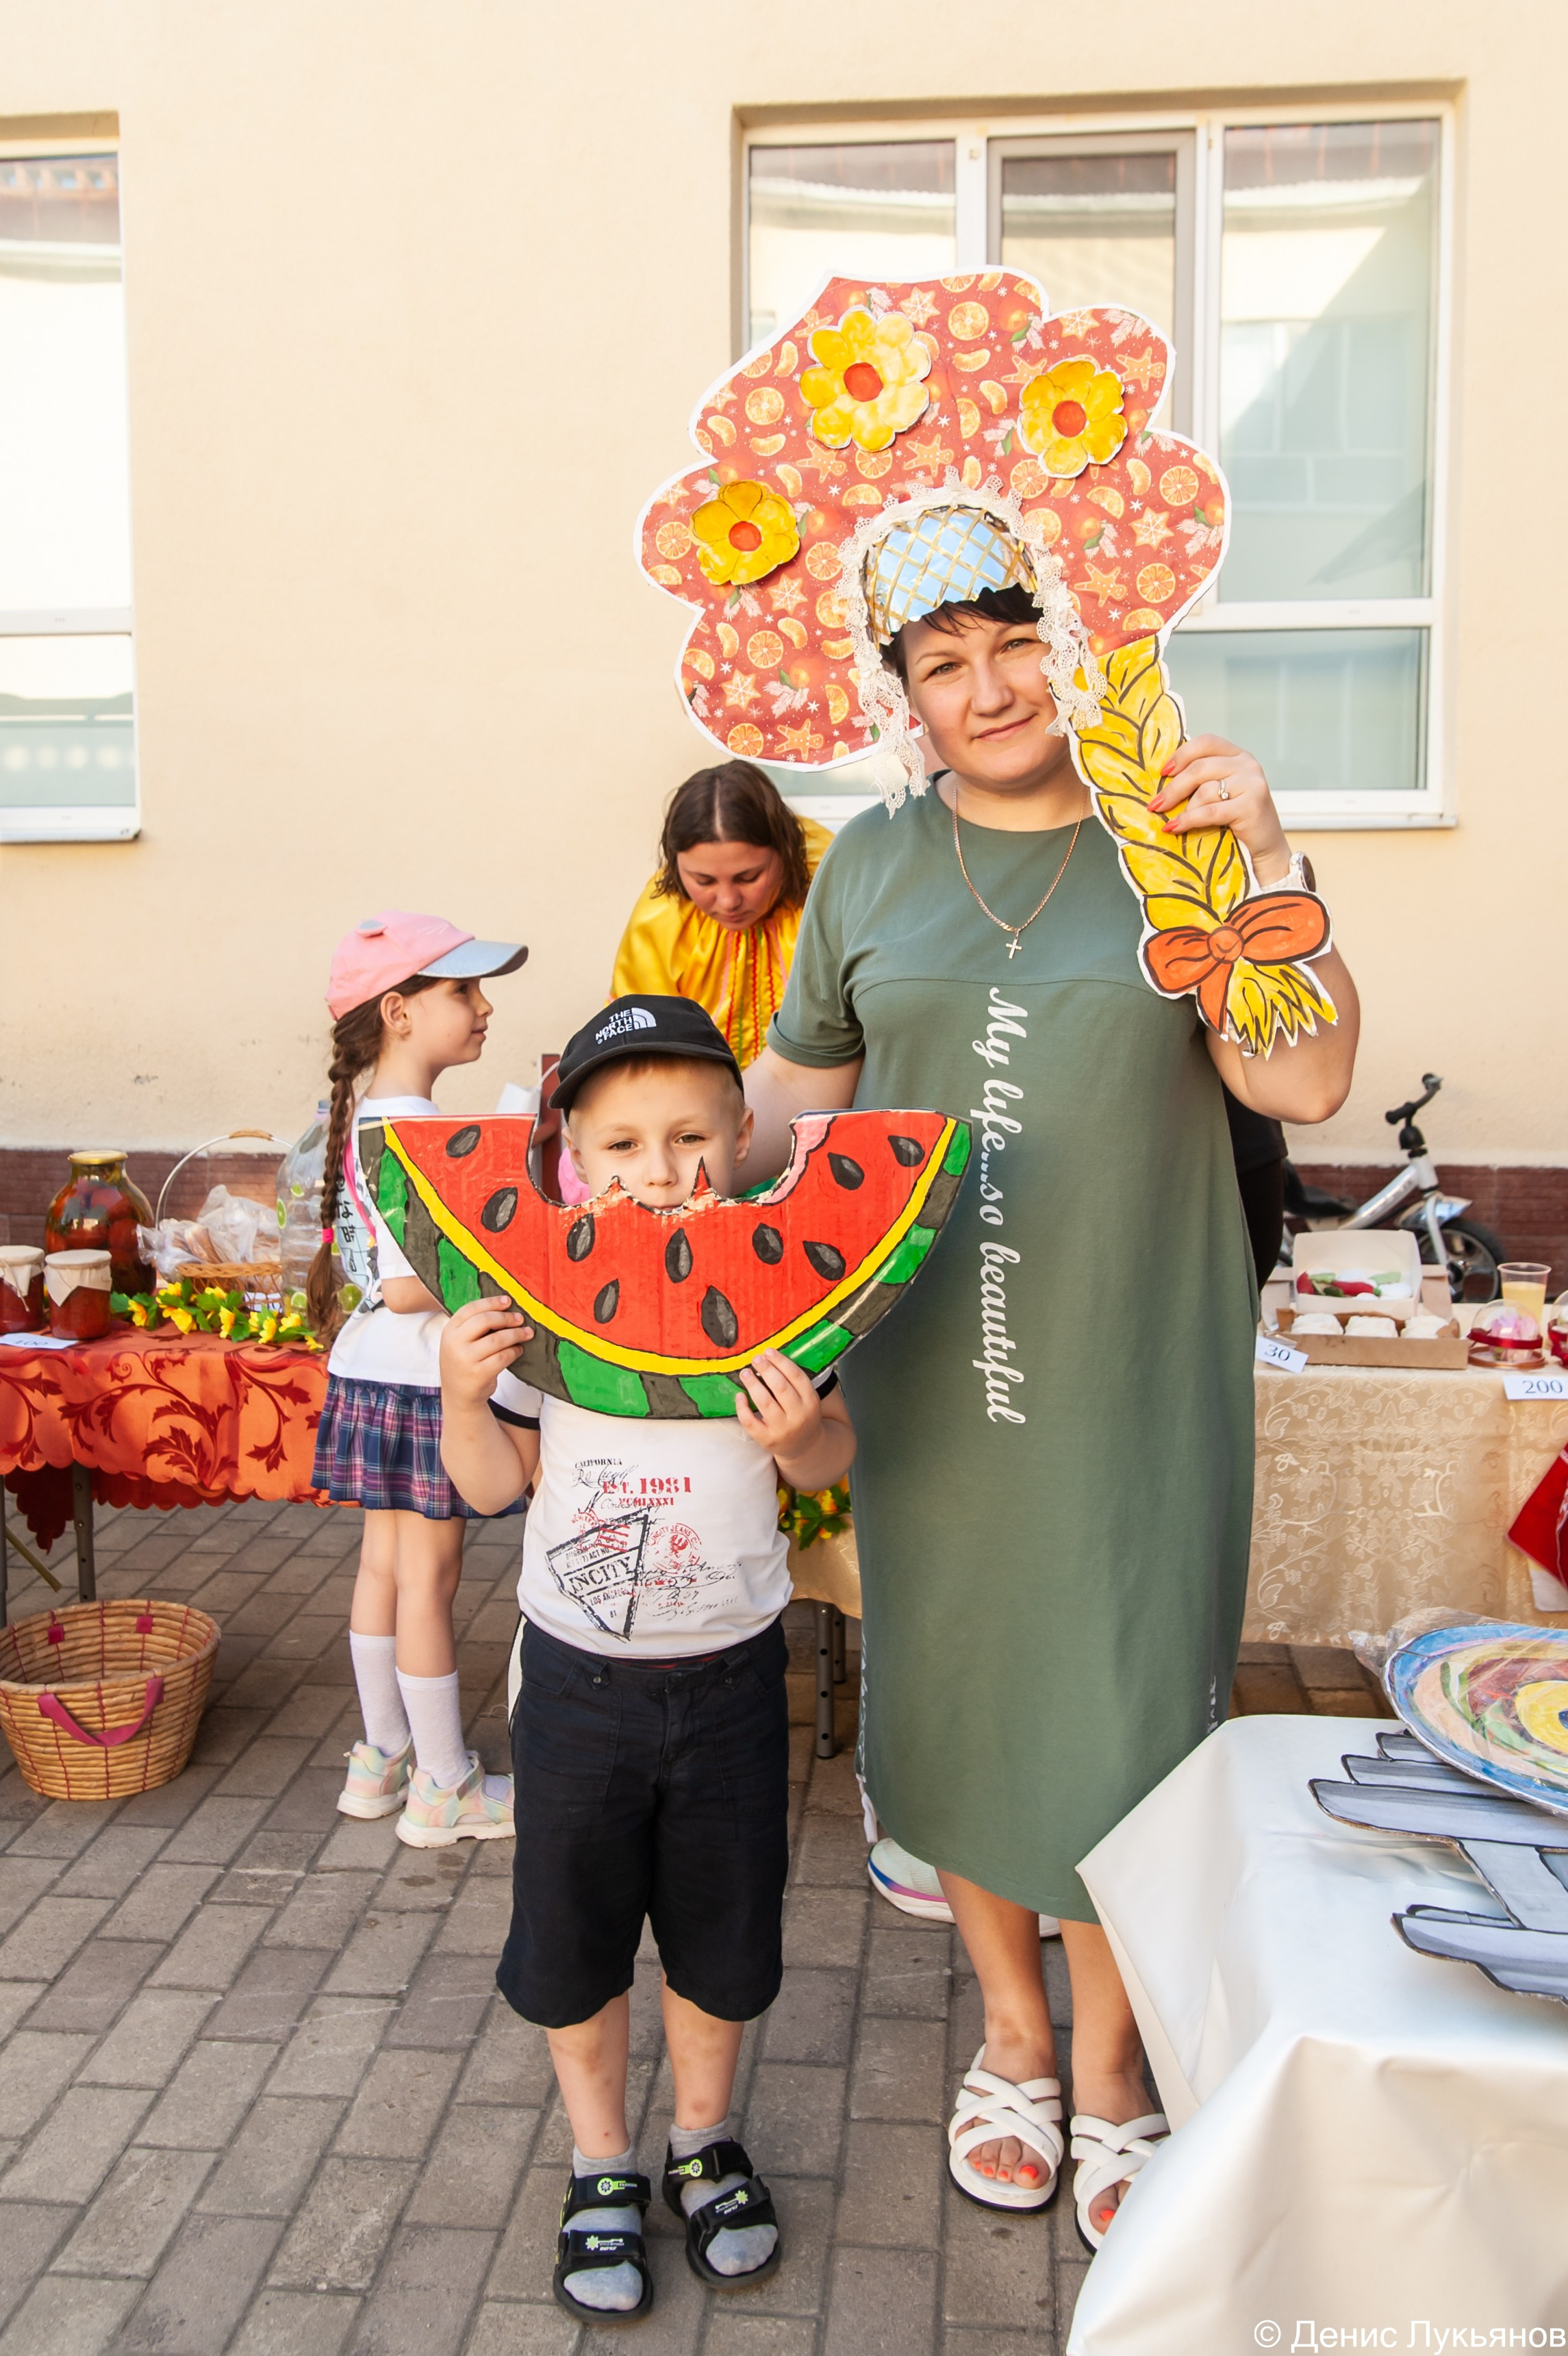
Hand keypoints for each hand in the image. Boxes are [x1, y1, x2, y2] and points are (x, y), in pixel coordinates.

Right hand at [439, 1294, 532, 1408]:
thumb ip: (474, 1326)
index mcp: (449, 1330)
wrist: (458, 1395)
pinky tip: (518, 1350)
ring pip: (497, 1339)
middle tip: (520, 1318)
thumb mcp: (459, 1342)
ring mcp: (466, 1359)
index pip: (470, 1309)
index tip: (508, 1301)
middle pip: (485, 1320)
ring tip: (527, 1333)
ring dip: (516, 1334)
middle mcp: (454, 1343)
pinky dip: (514, 1351)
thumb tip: (505, 1306)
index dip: (491, 1302)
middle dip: (506, 1317)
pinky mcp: (479, 1374)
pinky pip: (503, 1357)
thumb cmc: (464, 1362)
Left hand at [733, 1349, 823, 1465]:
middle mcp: (799, 1416)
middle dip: (766, 1370)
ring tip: (745, 1372)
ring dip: (753, 1384)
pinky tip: (739, 1395)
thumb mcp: (808, 1400)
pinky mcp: (767, 1440)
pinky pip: (751, 1422)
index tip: (768, 1351)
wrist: (805, 1447)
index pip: (796, 1377)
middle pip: (781, 1387)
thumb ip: (794, 1382)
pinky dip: (742, 1408)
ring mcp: (783, 1429)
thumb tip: (768, 1358)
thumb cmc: (802, 1415)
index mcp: (811, 1401)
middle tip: (755, 1359)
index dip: (781, 1362)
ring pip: (765, 1402)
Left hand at [1148, 735, 1290, 884]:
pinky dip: (1188, 820)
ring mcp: (1252, 783)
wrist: (1265, 847)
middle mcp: (1248, 764)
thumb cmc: (1238, 819)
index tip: (1163, 772)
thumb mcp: (1222, 791)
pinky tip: (1175, 827)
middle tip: (1156, 804)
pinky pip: (1209, 811)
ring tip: (1170, 821)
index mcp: (1238, 755)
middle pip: (1199, 768)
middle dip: (1173, 788)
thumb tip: (1163, 779)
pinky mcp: (1251, 805)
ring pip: (1204, 790)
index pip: (1206, 742)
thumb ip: (1203, 779)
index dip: (1181, 755)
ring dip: (1183, 809)